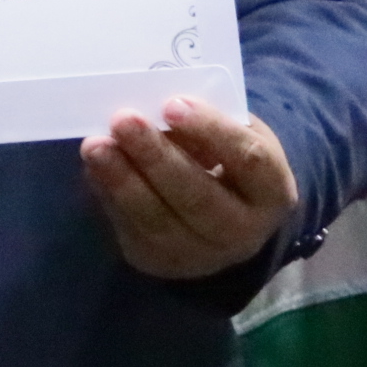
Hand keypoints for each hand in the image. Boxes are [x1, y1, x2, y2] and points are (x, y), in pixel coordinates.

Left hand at [81, 96, 298, 279]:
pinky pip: (132, 229)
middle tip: (123, 120)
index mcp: (271, 190)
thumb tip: (154, 108)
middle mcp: (243, 232)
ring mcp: (202, 255)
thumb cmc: (228, 157)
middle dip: (156, 157)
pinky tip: (95, 167)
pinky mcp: (162, 262)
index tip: (172, 104)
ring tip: (95, 146)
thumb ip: (206, 122)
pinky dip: (110, 195)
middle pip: (199, 197)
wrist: (228, 214)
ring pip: (159, 220)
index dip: (211, 131)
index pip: (248, 160)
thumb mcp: (234, 133)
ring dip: (122, 180)